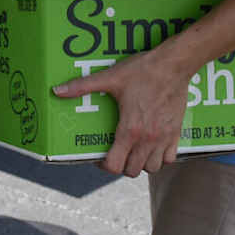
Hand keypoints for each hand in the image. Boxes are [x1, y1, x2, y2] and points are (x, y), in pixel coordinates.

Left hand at [52, 48, 190, 177]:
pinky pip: (170, 159)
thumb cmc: (143, 70)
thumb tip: (58, 91)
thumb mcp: (110, 77)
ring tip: (133, 151)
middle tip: (115, 152)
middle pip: (132, 171)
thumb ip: (82, 86)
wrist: (174, 64)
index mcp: (130, 129)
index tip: (99, 155)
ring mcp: (164, 137)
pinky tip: (152, 147)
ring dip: (140, 164)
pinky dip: (160, 158)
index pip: (115, 165)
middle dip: (120, 165)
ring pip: (152, 168)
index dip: (103, 164)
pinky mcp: (176, 132)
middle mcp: (148, 138)